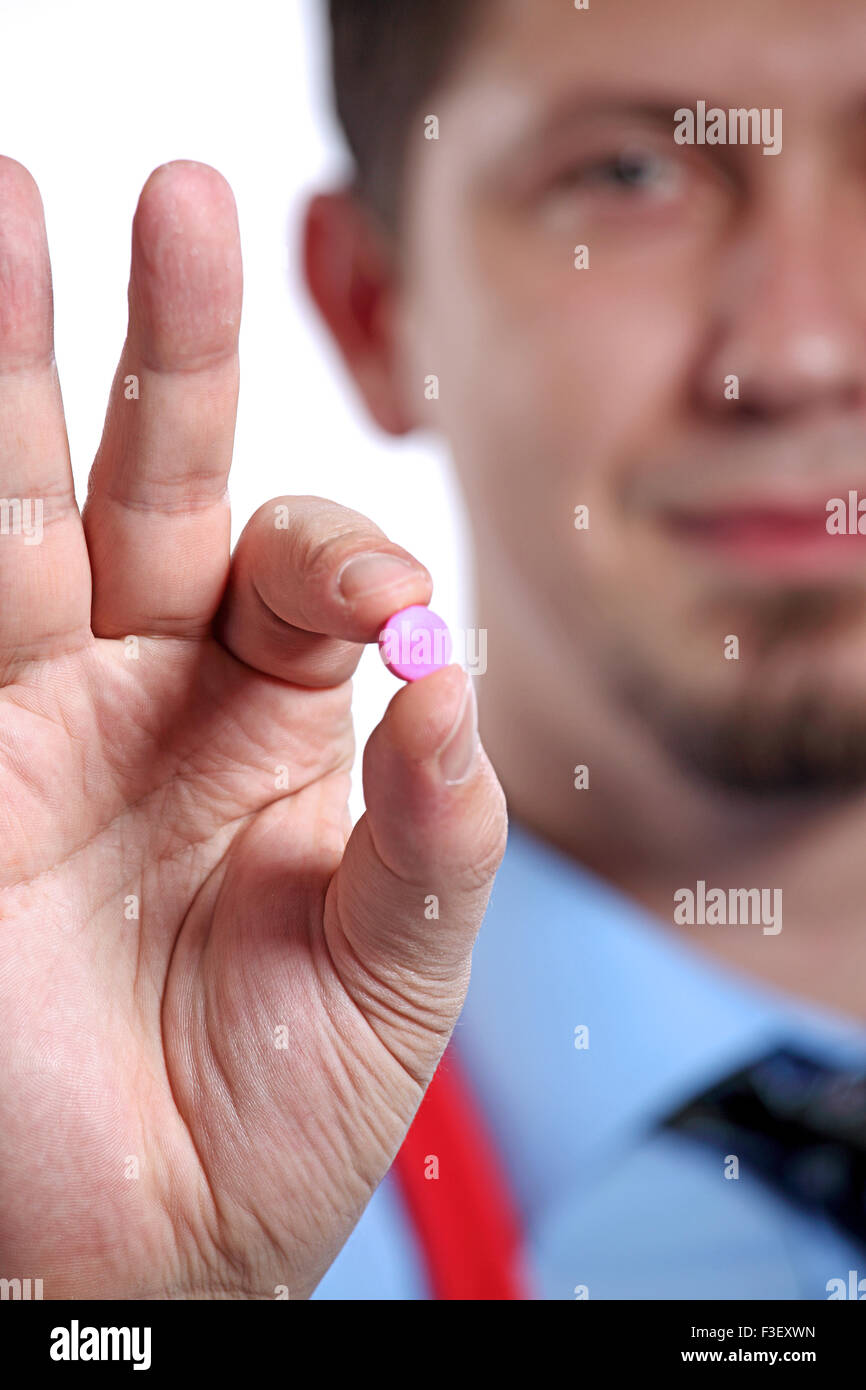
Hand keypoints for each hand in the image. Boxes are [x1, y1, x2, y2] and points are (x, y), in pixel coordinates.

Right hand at [0, 158, 506, 1299]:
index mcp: (267, 726)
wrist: (140, 1254)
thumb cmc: (271, 1121)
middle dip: (168, 343)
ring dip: (18, 364)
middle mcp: (145, 695)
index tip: (381, 615)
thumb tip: (454, 683)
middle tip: (179, 192)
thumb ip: (439, 830)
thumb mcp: (400, 971)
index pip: (302, 571)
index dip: (348, 558)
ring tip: (9, 199)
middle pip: (155, 482)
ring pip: (22, 505)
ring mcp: (34, 720)